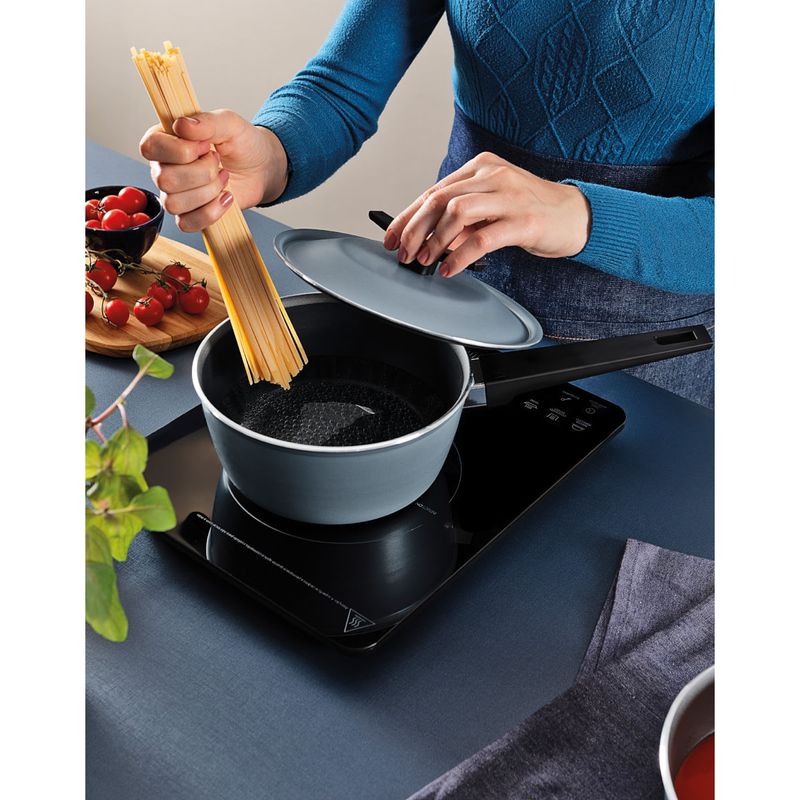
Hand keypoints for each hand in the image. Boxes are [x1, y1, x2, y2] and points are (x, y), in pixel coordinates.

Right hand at [139, 109, 287, 231]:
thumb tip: (182, 125)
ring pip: (175, 203)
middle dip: (202, 172)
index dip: (179, 150)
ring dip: (208, 191)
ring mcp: (174, 194)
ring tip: (223, 178)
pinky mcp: (189, 215)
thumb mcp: (229, 123)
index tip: (204, 145)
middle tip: (217, 162)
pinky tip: (225, 197)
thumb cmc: (242, 144)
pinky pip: (186, 223)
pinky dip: (211, 212)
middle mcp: (164, 168)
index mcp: (165, 140)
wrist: (261, 168)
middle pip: (166, 179)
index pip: (150, 147)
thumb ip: (207, 121)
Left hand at [383, 151, 590, 276]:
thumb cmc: (532, 212)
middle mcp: (493, 176)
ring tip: (425, 260)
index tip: (390, 237)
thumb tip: (426, 241)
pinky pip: (482, 238)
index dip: (407, 216)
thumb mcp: (491, 210)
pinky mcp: (523, 220)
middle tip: (402, 252)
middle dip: (413, 229)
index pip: (433, 191)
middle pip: (439, 199)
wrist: (577, 215)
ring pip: (456, 213)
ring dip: (434, 240)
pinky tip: (449, 269)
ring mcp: (509, 196)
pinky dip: (460, 256)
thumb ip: (461, 221)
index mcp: (481, 168)